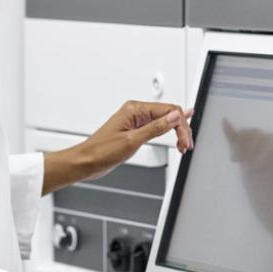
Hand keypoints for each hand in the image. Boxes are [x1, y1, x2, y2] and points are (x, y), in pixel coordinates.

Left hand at [42, 101, 193, 193]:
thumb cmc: (101, 151)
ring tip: (183, 144)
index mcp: (134, 109)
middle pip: (168, 113)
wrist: (86, 162)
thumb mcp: (132, 141)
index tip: (184, 141)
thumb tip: (175, 117)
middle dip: (181, 128)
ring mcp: (135, 120)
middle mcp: (135, 112)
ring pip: (164, 120)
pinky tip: (176, 132)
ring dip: (176, 131)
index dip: (181, 125)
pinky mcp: (134, 130)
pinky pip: (156, 126)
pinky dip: (168, 131)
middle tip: (186, 145)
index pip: (168, 110)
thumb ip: (156, 128)